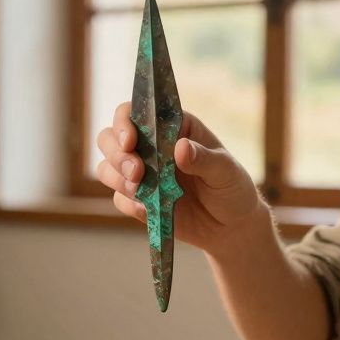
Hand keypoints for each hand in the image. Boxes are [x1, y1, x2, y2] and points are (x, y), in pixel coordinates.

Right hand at [95, 102, 263, 254]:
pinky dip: (128, 203)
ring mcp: (142, 174)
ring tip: (140, 190)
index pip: (135, 111)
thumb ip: (204, 159)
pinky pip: (119, 199)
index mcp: (172, 127)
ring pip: (107, 167)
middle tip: (137, 172)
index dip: (124, 122)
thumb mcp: (226, 171)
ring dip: (117, 178)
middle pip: (110, 138)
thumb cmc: (232, 188)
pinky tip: (147, 209)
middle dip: (116, 154)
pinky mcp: (138, 200)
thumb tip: (180, 148)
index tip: (130, 141)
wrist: (232, 227)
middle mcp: (151, 146)